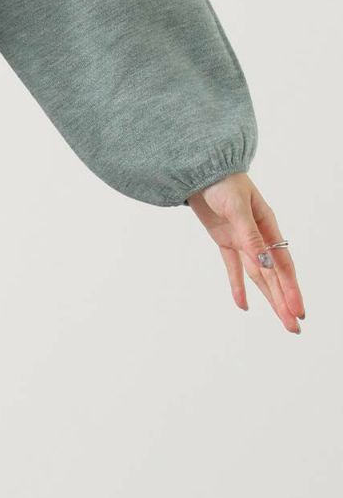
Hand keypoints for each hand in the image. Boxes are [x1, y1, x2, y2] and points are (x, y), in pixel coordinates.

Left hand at [187, 173, 303, 333]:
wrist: (200, 169)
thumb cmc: (223, 182)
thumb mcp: (238, 209)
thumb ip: (251, 237)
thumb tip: (265, 264)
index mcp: (269, 227)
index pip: (283, 266)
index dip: (290, 289)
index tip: (297, 310)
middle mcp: (259, 237)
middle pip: (274, 276)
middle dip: (284, 302)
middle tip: (294, 327)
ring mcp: (243, 241)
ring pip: (259, 276)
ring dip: (269, 298)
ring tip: (281, 320)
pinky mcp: (225, 241)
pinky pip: (233, 269)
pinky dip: (237, 287)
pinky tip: (243, 305)